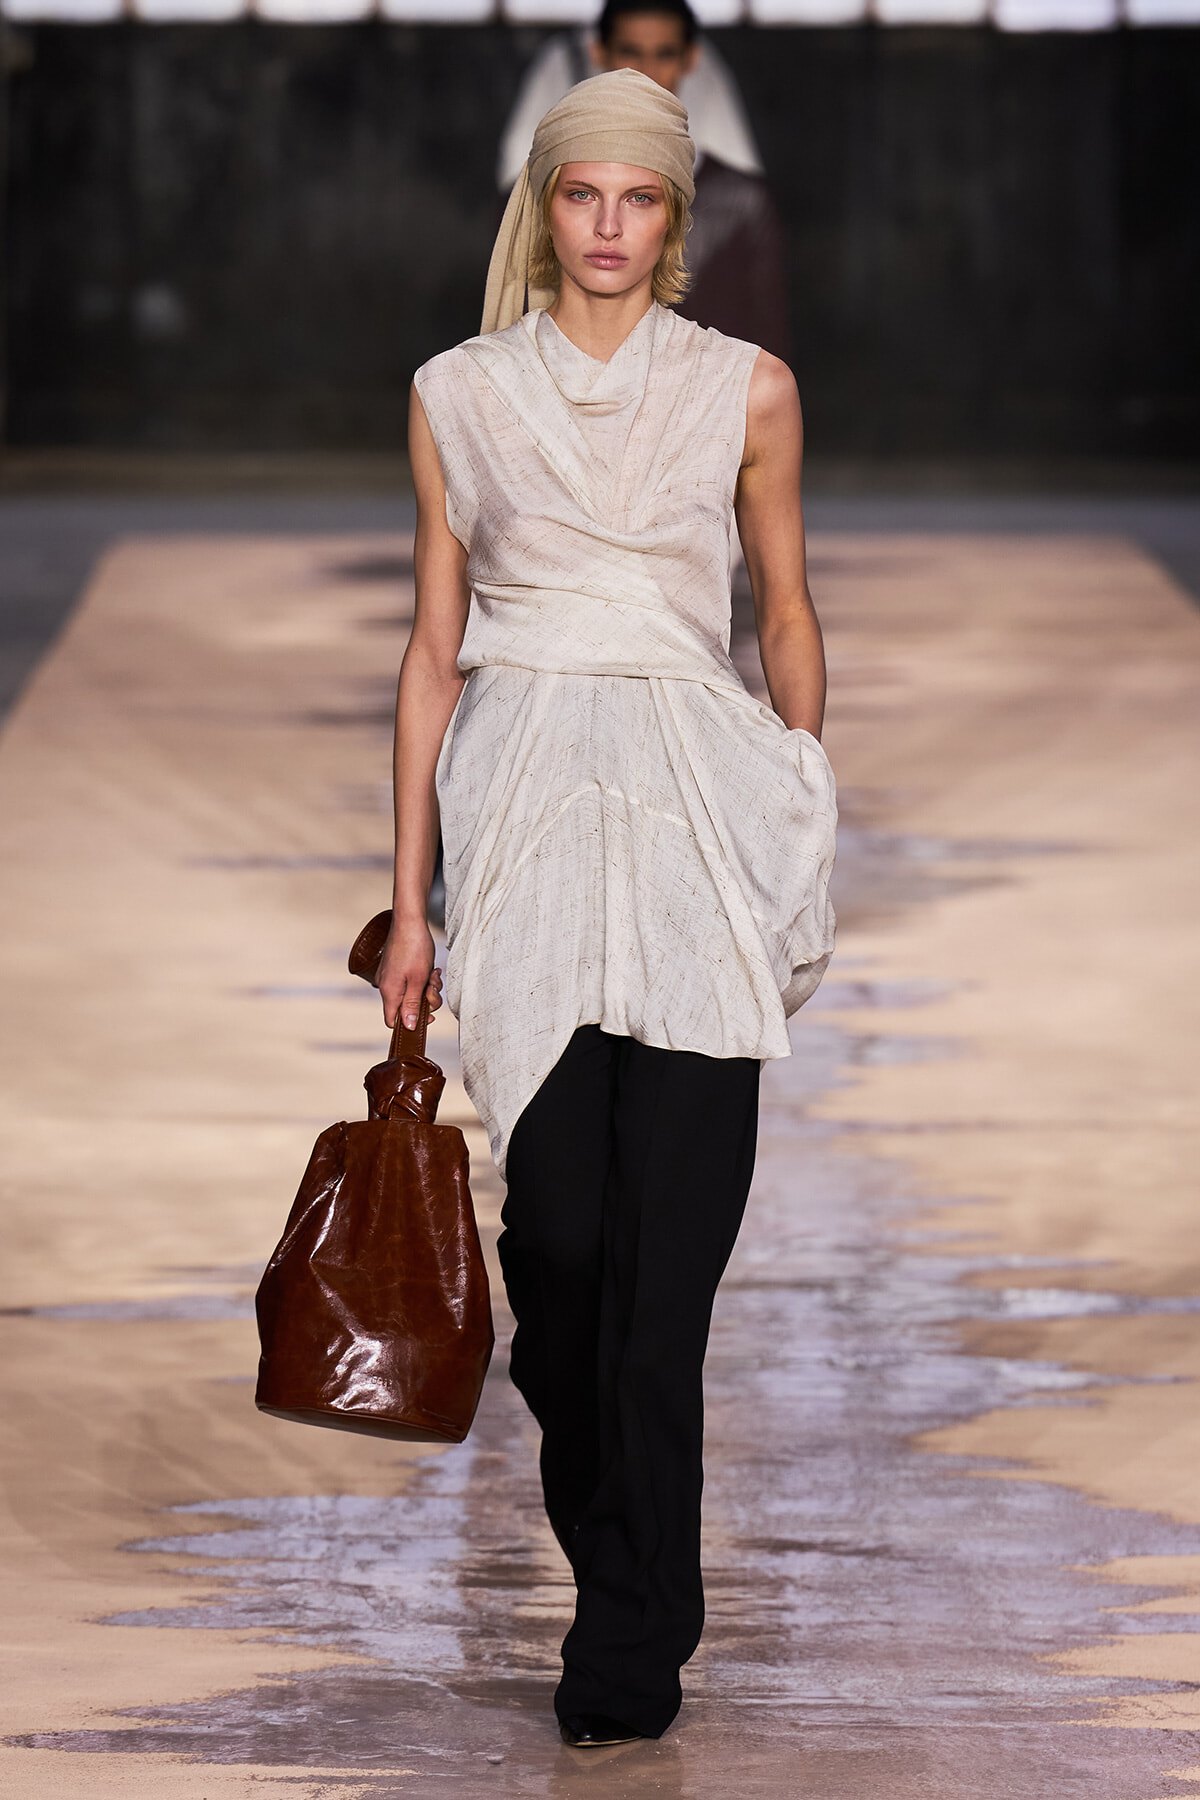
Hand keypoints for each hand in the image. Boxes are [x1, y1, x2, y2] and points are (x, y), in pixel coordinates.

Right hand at [376, 916, 443, 1030]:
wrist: (409, 920)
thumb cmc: (414, 948)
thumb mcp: (418, 980)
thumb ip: (413, 1005)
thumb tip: (409, 1027)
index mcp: (389, 992)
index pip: (393, 1021)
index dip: (411, 1023)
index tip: (429, 1015)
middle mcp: (386, 986)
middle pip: (406, 1007)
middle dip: (425, 1000)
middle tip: (433, 988)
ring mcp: (390, 976)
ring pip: (412, 993)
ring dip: (427, 987)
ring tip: (433, 973)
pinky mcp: (396, 967)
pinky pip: (410, 981)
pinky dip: (422, 978)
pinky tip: (430, 968)